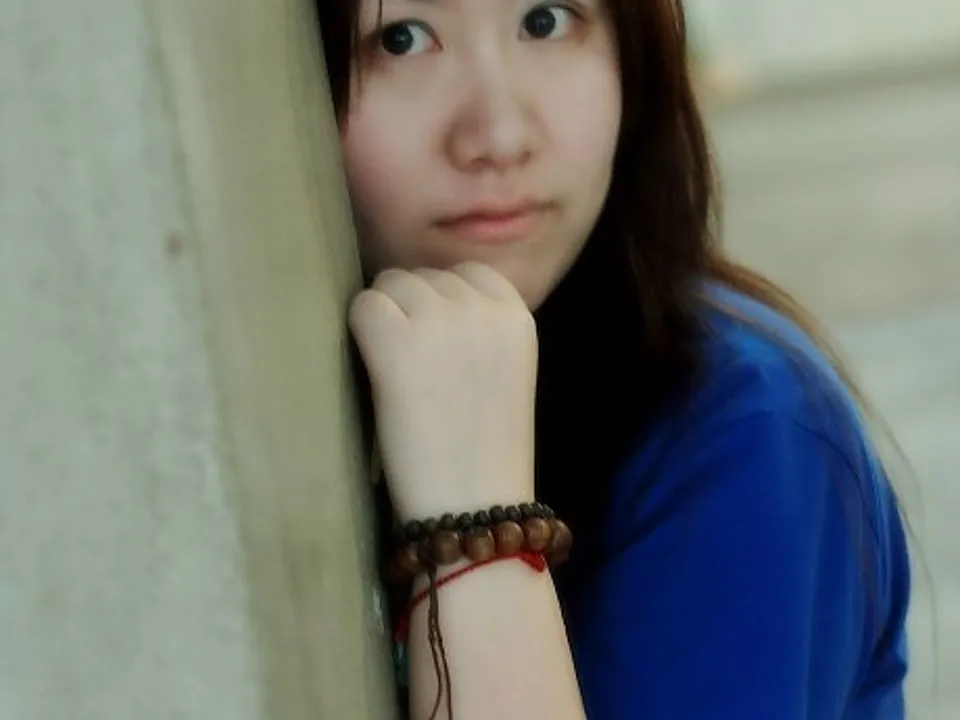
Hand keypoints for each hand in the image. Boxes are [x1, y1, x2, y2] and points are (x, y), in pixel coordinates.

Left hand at [349, 262, 537, 521]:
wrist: (474, 506)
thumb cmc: (489, 454)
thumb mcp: (507, 373)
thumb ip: (482, 329)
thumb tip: (431, 299)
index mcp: (517, 316)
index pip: (470, 273)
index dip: (444, 301)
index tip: (437, 341)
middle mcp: (481, 307)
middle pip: (425, 276)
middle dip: (412, 309)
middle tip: (411, 362)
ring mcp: (439, 320)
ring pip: (390, 284)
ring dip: (384, 317)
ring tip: (391, 367)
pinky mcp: (396, 342)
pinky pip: (362, 306)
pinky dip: (359, 331)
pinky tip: (371, 368)